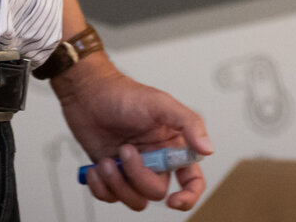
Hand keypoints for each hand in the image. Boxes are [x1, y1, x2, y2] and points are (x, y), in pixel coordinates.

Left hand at [58, 61, 212, 210]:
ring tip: (106, 162)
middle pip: (157, 192)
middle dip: (137, 176)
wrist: (88, 95)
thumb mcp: (161, 104)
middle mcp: (155, 161)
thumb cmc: (124, 95)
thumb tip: (207, 149)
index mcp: (172, 146)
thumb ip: (189, 124)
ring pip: (134, 199)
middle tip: (124, 149)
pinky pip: (111, 197)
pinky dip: (101, 188)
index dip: (189, 195)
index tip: (175, 200)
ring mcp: (132, 169)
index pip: (192, 179)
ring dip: (117, 184)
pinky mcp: (112, 175)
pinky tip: (95, 169)